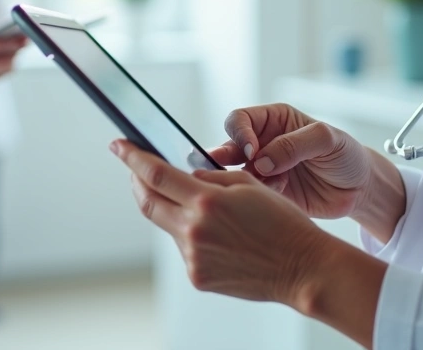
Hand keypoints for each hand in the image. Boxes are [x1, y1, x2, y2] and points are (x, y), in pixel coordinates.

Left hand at [110, 139, 330, 306]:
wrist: (303, 268)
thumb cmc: (284, 225)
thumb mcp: (249, 185)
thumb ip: (211, 178)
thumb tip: (185, 174)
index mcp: (207, 201)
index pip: (155, 174)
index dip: (132, 157)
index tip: (119, 145)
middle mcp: (193, 229)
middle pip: (148, 201)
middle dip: (136, 182)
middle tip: (135, 169)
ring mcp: (193, 256)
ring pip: (167, 225)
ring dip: (172, 211)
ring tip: (199, 207)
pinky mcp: (197, 276)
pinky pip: (184, 248)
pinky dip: (190, 235)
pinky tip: (217, 235)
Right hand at [209, 103, 375, 219]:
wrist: (360, 190)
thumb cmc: (346, 155)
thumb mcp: (326, 139)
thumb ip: (293, 144)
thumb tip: (260, 161)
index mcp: (273, 121)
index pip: (239, 120)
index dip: (239, 134)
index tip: (252, 152)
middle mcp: (263, 144)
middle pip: (228, 147)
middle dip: (225, 160)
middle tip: (226, 172)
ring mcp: (263, 171)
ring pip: (235, 175)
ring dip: (247, 181)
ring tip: (274, 184)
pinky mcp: (268, 194)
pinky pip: (250, 196)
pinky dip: (260, 196)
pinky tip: (282, 194)